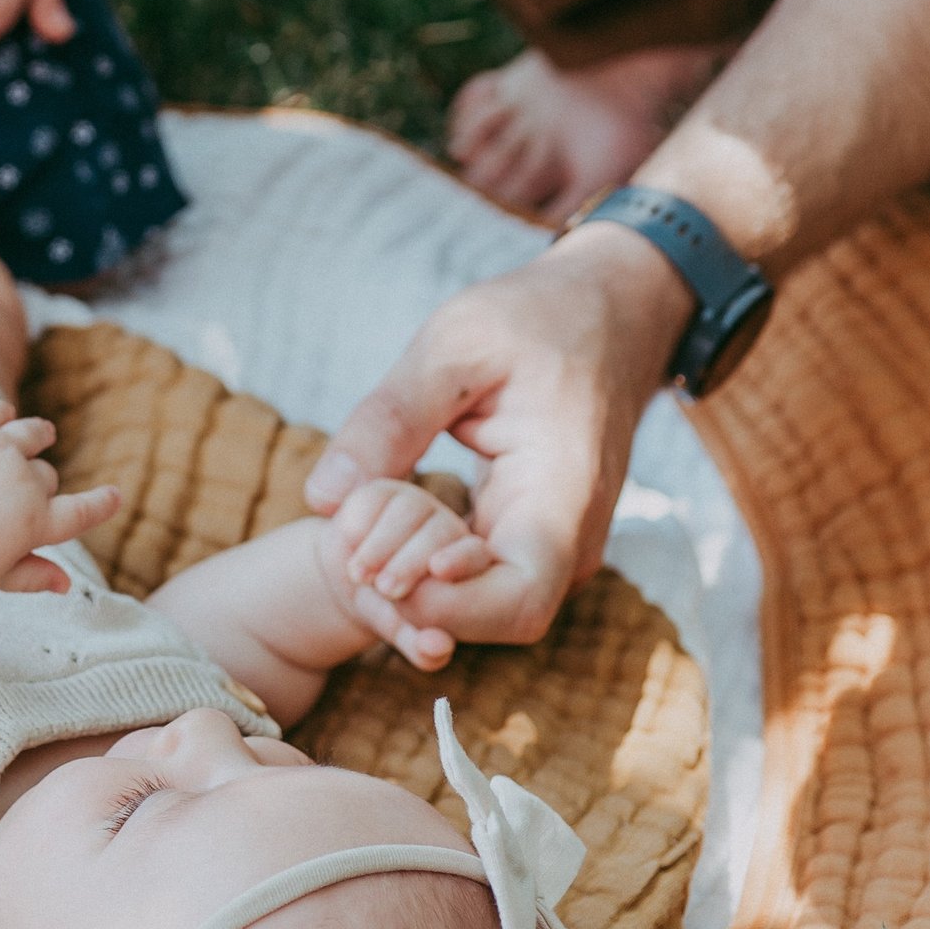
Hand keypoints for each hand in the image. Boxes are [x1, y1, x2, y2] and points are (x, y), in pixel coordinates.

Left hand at [0, 404, 120, 594]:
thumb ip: (32, 576)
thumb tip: (67, 585)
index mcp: (35, 524)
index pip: (80, 513)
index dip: (101, 505)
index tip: (115, 496)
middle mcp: (26, 483)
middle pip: (47, 477)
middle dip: (38, 486)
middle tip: (10, 500)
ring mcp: (2, 449)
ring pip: (34, 434)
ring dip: (39, 436)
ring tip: (43, 435)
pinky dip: (2, 415)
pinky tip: (3, 417)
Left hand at [305, 235, 687, 643]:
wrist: (608, 310)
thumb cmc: (537, 317)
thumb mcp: (454, 346)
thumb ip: (390, 421)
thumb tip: (321, 500)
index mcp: (564, 497)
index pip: (517, 604)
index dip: (444, 605)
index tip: (377, 565)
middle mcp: (570, 540)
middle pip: (492, 617)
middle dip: (415, 596)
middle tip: (349, 548)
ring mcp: (556, 544)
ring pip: (483, 603)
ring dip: (417, 580)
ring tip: (358, 530)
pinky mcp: (532, 535)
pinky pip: (481, 573)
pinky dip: (429, 559)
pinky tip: (383, 520)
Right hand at [318, 477, 494, 669]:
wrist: (352, 578)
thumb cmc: (388, 608)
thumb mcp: (403, 629)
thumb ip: (421, 645)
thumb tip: (439, 650)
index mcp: (467, 561)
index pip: (475, 554)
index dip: (462, 559)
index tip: (439, 569)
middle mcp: (447, 528)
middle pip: (441, 530)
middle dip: (410, 561)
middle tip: (386, 589)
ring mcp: (417, 504)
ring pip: (408, 511)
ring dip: (380, 545)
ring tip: (359, 574)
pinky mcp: (383, 491)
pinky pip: (373, 499)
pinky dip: (359, 525)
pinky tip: (350, 544)